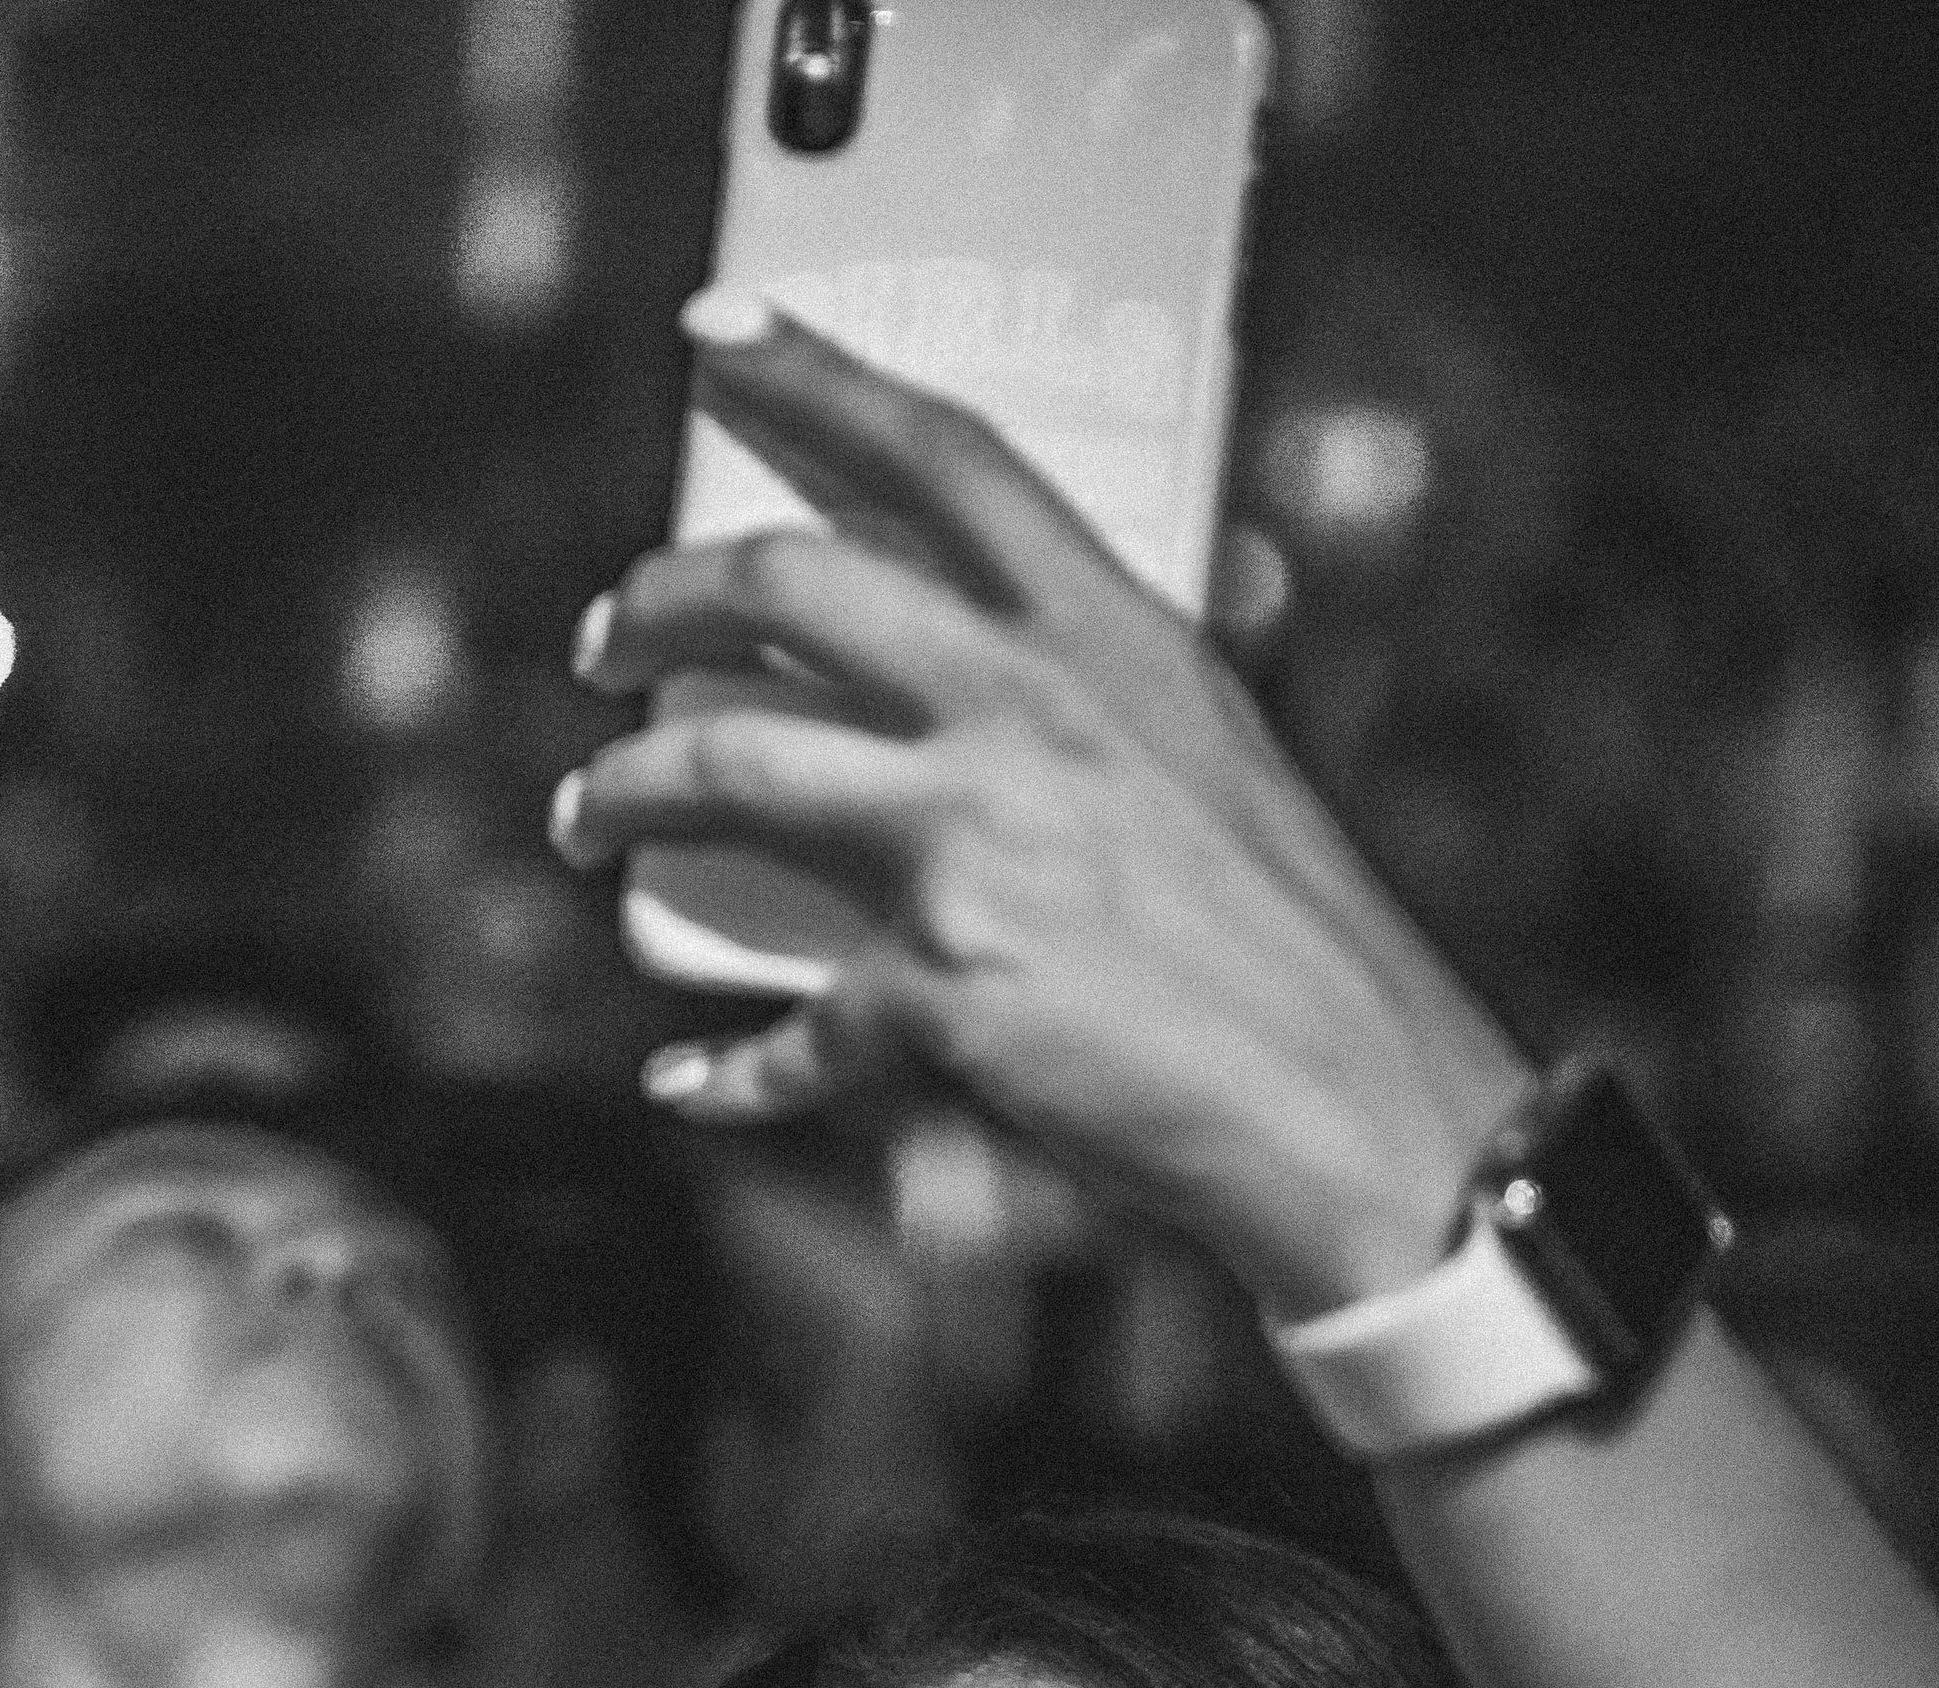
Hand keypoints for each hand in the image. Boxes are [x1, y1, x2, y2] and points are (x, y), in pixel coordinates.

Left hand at [557, 294, 1532, 1321]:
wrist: (1347, 1098)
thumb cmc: (1292, 944)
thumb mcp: (1214, 757)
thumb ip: (1103, 699)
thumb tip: (1012, 682)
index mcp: (1107, 635)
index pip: (938, 456)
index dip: (813, 379)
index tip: (717, 338)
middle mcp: (1025, 708)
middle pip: (779, 589)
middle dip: (654, 605)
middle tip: (607, 646)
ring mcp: (971, 842)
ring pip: (723, 770)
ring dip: (622, 793)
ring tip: (591, 818)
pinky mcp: (942, 988)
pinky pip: (791, 1028)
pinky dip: (728, 1070)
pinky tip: (688, 1083)